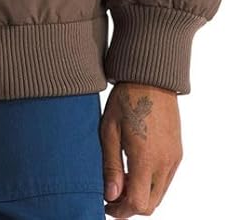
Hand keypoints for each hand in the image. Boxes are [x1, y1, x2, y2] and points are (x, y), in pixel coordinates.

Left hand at [101, 82, 182, 216]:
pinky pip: (166, 179)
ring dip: (142, 195)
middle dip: (131, 206)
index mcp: (145, 158)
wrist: (151, 78)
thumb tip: (110, 196)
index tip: (106, 205)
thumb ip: (110, 166)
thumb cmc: (126, 100)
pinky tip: (136, 168)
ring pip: (160, 193)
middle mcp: (164, 163)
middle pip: (151, 204)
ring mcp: (174, 158)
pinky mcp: (178, 153)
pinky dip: (152, 183)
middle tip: (112, 195)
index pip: (137, 204)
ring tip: (122, 179)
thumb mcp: (109, 131)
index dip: (120, 211)